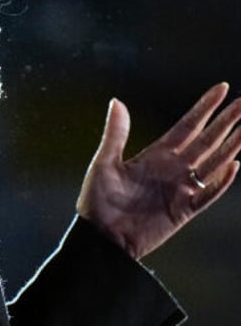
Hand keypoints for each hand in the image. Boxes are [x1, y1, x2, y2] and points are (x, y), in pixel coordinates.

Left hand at [77, 83, 240, 259]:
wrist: (101, 237)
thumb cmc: (98, 200)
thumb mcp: (104, 163)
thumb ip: (116, 134)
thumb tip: (117, 101)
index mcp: (155, 154)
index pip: (187, 126)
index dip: (205, 108)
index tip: (223, 88)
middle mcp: (173, 168)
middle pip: (207, 140)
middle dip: (227, 122)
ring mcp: (181, 189)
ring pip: (214, 163)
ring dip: (232, 146)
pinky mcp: (183, 210)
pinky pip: (208, 194)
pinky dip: (221, 181)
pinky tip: (235, 165)